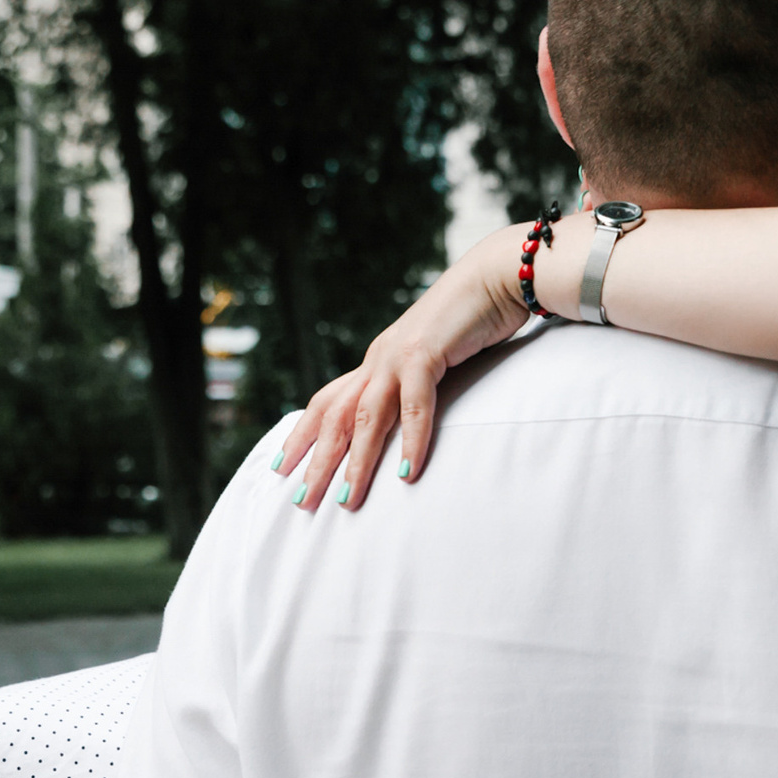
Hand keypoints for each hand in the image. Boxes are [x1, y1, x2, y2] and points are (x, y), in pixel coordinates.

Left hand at [273, 223, 533, 508]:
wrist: (496, 275)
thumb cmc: (473, 319)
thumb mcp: (436, 356)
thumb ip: (418, 382)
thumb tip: (409, 416)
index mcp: (377, 360)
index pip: (327, 402)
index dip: (301, 435)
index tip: (280, 467)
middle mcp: (379, 359)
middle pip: (334, 416)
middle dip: (316, 461)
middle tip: (301, 501)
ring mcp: (399, 355)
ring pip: (365, 416)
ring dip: (355, 461)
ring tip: (347, 499)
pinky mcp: (427, 352)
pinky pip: (414, 404)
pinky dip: (411, 439)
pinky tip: (407, 472)